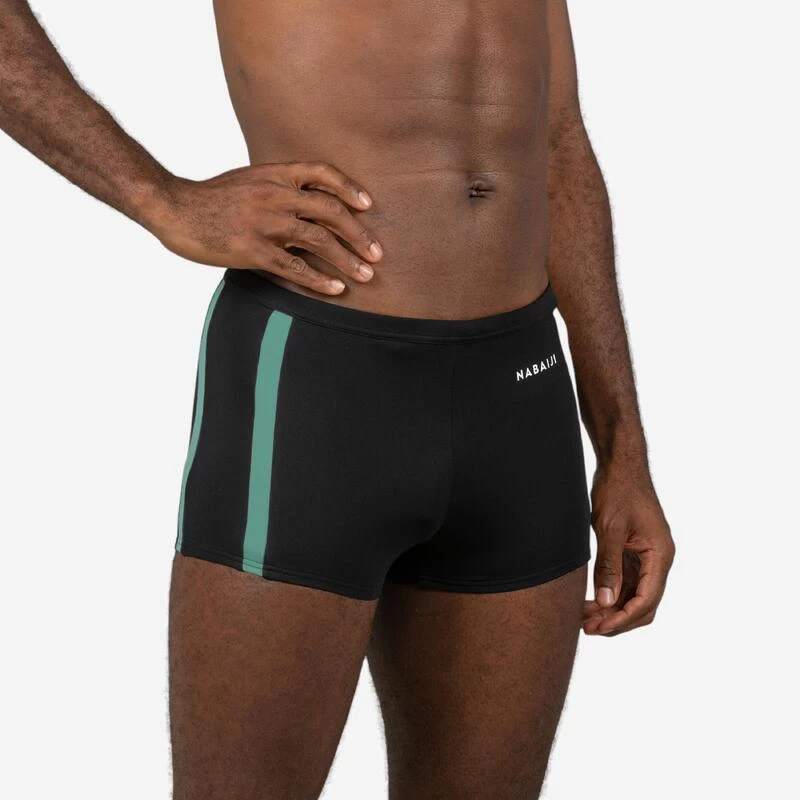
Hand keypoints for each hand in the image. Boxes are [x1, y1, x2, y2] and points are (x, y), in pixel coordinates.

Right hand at [148, 161, 382, 294]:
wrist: (173, 208)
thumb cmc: (211, 198)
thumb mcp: (247, 180)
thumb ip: (277, 188)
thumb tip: (306, 206)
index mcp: (274, 174)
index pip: (321, 173)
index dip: (349, 187)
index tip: (367, 205)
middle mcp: (274, 195)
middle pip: (330, 211)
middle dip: (359, 233)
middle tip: (377, 253)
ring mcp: (265, 222)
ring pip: (319, 240)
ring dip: (348, 259)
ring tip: (366, 275)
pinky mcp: (253, 250)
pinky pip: (295, 266)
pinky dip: (319, 279)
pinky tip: (335, 289)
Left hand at [583, 462, 674, 635]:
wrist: (620, 465)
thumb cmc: (618, 490)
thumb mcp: (609, 527)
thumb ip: (609, 565)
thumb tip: (606, 601)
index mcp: (660, 555)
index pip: (646, 600)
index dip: (622, 619)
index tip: (599, 628)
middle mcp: (658, 560)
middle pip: (643, 605)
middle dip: (617, 620)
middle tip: (588, 628)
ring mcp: (647, 557)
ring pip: (634, 596)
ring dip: (612, 609)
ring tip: (584, 618)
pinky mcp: (634, 553)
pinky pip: (626, 583)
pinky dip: (610, 594)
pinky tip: (590, 601)